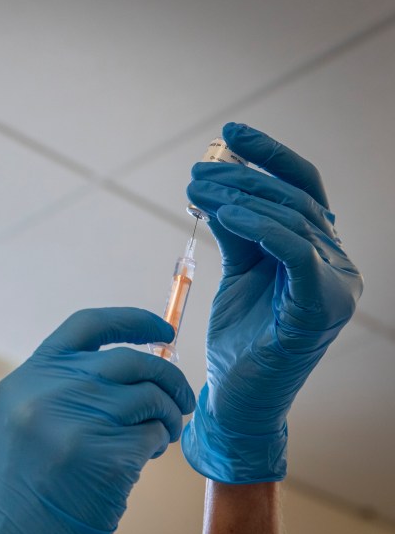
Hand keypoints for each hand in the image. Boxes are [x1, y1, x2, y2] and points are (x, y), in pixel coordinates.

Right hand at [0, 308, 194, 533]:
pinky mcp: (100, 456)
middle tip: (181, 400)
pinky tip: (142, 459)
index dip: (131, 320)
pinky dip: (157, 445)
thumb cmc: (26, 494)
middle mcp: (45, 391)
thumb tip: (140, 368)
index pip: (86, 326)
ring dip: (168, 415)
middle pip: (128, 359)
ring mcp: (72, 421)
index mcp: (26, 379)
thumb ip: (69, 389)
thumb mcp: (30, 424)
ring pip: (149, 396)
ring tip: (162, 436)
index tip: (163, 330)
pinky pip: (152, 434)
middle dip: (168, 377)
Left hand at [182, 122, 362, 483]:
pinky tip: (226, 213)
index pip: (302, 188)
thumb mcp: (237, 273)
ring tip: (199, 189)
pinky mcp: (319, 309)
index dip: (269, 156)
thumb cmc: (240, 338)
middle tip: (197, 172)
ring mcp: (334, 286)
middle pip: (293, 199)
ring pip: (293, 220)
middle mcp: (336, 264)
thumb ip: (238, 232)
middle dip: (242, 177)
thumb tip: (218, 187)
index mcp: (318, 252)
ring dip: (242, 196)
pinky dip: (263, 227)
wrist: (239, 400)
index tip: (228, 133)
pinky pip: (296, 253)